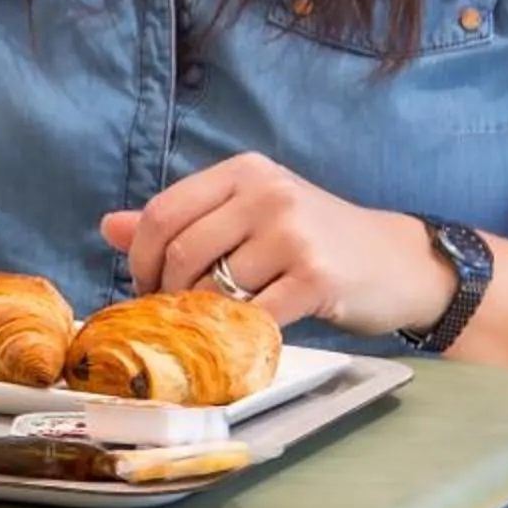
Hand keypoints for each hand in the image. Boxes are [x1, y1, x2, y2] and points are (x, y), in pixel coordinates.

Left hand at [100, 153, 456, 335]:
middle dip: (165, 291)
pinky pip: (255, 313)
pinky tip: (243, 336)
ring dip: (202, 316)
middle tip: (171, 315)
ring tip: (207, 325)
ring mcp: (293, 233)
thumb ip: (185, 218)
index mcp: (244, 171)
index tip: (144, 285)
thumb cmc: (316, 239)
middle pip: (183, 249)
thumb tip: (109, 226)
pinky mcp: (316, 276)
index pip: (165, 211)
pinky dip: (239, 332)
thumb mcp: (251, 214)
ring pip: (215, 285)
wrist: (398, 262)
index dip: (141, 256)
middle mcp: (267, 193)